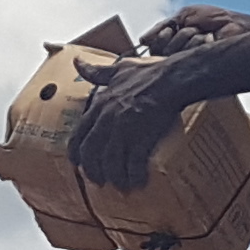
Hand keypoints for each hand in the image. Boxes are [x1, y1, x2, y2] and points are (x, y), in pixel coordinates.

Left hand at [67, 50, 188, 190]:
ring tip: (122, 187)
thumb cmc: (148, 74)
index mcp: (100, 106)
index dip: (77, 154)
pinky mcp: (141, 138)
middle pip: (92, 154)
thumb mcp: (117, 69)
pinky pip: (132, 164)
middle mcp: (108, 120)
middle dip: (94, 171)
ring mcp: (124, 130)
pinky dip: (134, 177)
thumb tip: (77, 62)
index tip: (79, 164)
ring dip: (115, 178)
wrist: (172, 79)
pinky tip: (138, 183)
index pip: (78, 136)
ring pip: (110, 162)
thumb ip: (96, 71)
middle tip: (100, 182)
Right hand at [138, 4, 249, 56]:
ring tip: (203, 35)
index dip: (160, 35)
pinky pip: (184, 56)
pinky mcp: (196, 69)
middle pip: (159, 50)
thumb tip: (142, 40)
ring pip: (171, 53)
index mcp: (172, 44)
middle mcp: (177, 58)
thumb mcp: (184, 15)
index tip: (172, 28)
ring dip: (188, 36)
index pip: (152, 47)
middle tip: (193, 29)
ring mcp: (187, 65)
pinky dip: (196, 41)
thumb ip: (161, 27)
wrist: (234, 24)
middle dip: (177, 34)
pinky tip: (208, 41)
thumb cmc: (213, 19)